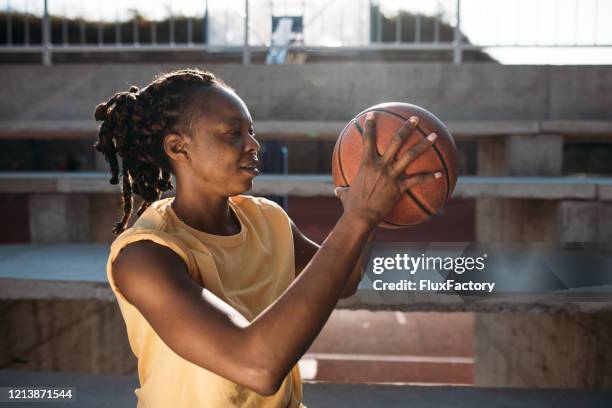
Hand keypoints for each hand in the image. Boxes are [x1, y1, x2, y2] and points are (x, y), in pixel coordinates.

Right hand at [334, 112, 440, 227]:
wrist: (361, 216)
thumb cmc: (351, 206)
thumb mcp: (344, 194)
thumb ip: (342, 189)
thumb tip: (337, 190)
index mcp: (366, 163)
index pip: (368, 139)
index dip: (370, 125)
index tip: (373, 114)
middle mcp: (381, 165)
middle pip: (396, 140)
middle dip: (406, 127)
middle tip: (415, 118)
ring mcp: (392, 174)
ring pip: (411, 155)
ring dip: (424, 144)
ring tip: (434, 135)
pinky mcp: (400, 186)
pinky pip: (418, 179)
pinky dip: (429, 176)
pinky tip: (440, 174)